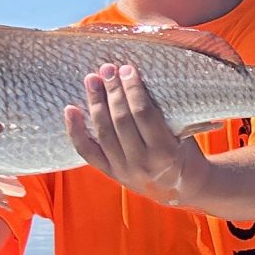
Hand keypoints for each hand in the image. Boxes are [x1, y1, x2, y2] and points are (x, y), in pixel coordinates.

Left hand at [63, 63, 208, 205]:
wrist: (180, 186)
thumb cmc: (183, 151)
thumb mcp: (182, 133)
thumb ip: (163, 113)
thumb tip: (136, 78)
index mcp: (165, 152)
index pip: (143, 114)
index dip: (133, 89)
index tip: (127, 69)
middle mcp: (142, 163)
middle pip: (121, 120)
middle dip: (113, 91)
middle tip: (108, 69)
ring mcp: (123, 170)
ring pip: (103, 131)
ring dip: (96, 102)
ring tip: (92, 80)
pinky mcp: (109, 172)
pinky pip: (87, 151)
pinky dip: (75, 130)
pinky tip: (70, 109)